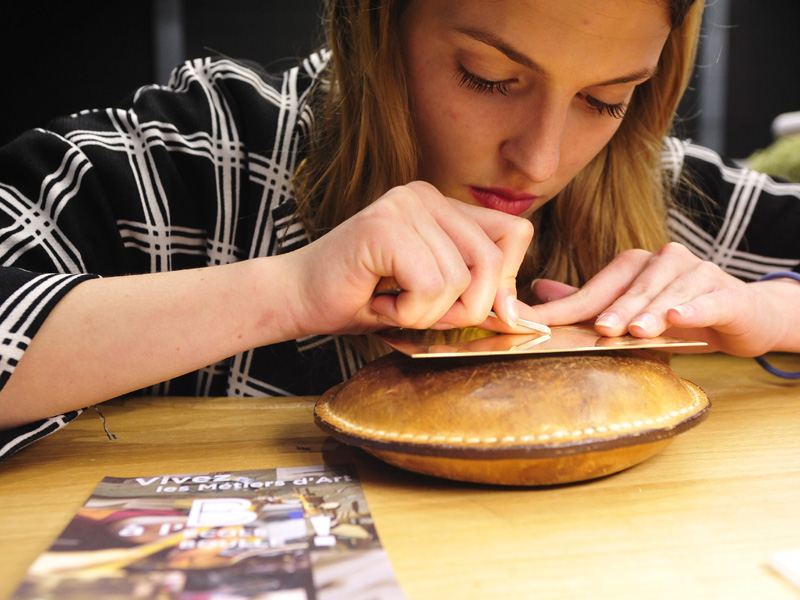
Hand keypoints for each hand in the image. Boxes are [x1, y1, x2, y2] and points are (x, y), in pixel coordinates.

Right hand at [286, 181, 539, 335]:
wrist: (297, 298)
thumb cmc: (362, 299)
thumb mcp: (433, 299)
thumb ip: (476, 297)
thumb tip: (521, 316)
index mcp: (442, 206)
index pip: (514, 235)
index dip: (503, 281)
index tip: (473, 307)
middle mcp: (426, 195)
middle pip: (493, 261)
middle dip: (466, 308)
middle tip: (420, 312)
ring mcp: (405, 206)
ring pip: (461, 280)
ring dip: (427, 314)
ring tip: (391, 303)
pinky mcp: (386, 226)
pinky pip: (431, 285)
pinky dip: (408, 312)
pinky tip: (379, 302)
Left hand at [530, 242, 798, 355]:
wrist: (743, 317)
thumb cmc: (679, 314)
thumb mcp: (631, 310)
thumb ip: (589, 301)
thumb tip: (539, 288)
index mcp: (637, 264)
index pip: (599, 287)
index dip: (570, 307)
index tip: (541, 323)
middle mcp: (667, 261)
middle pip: (635, 288)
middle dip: (617, 309)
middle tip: (601, 328)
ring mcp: (700, 273)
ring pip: (671, 294)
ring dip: (653, 312)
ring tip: (637, 330)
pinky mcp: (729, 294)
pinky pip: (711, 301)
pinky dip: (696, 309)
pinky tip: (680, 317)